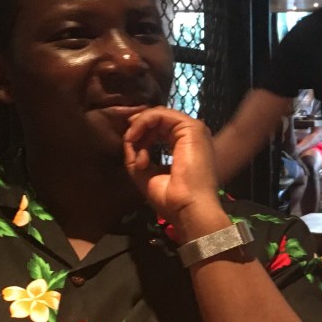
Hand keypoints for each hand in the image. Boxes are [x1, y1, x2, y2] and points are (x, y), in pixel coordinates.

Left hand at [123, 108, 222, 232]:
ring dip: (139, 126)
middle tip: (129, 141)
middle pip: (158, 120)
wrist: (187, 207)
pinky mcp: (191, 127)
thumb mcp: (145, 173)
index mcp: (184, 147)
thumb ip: (136, 155)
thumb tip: (128, 139)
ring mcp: (193, 131)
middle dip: (139, 128)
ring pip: (158, 114)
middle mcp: (191, 137)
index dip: (142, 134)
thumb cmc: (171, 197)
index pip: (160, 129)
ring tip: (131, 142)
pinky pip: (160, 114)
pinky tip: (134, 136)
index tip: (130, 148)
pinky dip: (143, 122)